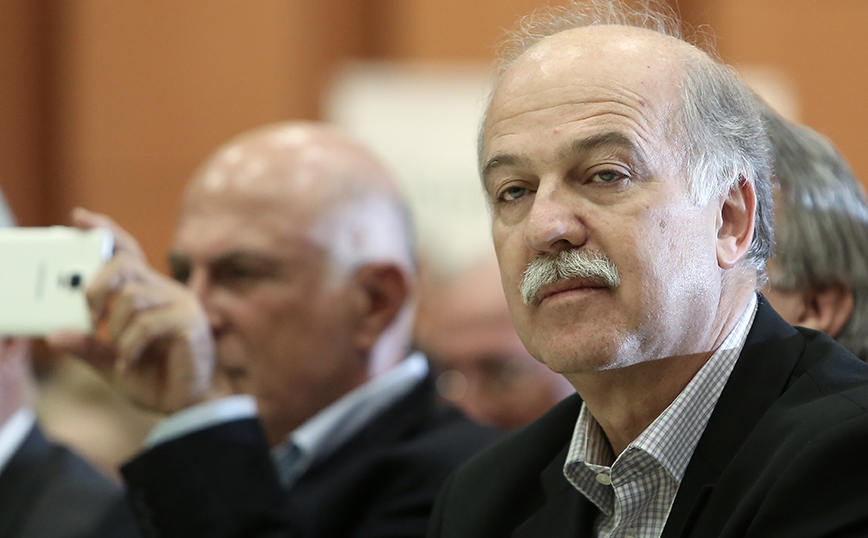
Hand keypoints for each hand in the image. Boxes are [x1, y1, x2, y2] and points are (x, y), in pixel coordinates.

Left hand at [48, 208, 215, 413]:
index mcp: (150, 293)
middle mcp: (166, 291)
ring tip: (122, 352)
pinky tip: (130, 362)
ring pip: (132, 297)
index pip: (127, 251)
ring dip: (117, 330)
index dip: (105, 232)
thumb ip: (88, 347)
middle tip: (91, 318)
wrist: (190, 403)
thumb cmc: (158, 380)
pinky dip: (130, 347)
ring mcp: (181, 305)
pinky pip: (147, 324)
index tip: (79, 217)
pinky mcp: (189, 323)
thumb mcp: (111, 363)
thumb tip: (55, 335)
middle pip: (124, 264)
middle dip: (96, 289)